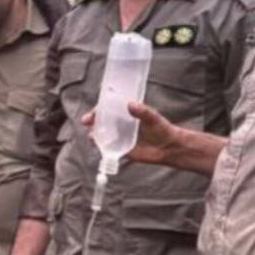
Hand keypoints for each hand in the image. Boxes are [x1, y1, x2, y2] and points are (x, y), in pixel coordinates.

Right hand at [83, 102, 218, 174]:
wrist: (168, 148)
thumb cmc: (162, 129)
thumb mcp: (153, 118)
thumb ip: (142, 112)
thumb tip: (130, 105)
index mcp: (127, 114)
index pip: (109, 109)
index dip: (100, 109)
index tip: (94, 109)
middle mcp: (121, 125)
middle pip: (102, 121)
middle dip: (93, 121)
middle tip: (86, 121)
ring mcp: (120, 137)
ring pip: (103, 134)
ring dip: (95, 135)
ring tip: (92, 136)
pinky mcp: (122, 149)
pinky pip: (108, 148)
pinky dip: (102, 148)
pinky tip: (98, 147)